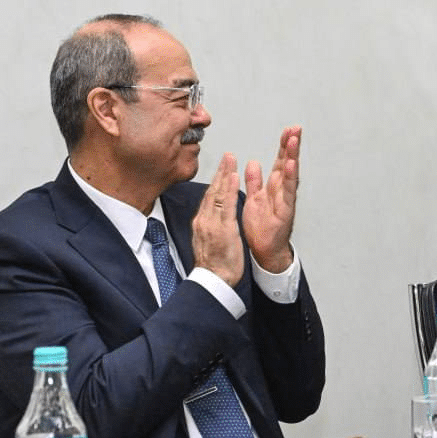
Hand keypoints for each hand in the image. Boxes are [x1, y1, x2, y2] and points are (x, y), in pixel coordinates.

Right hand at [191, 152, 246, 286]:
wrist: (212, 282)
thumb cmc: (214, 265)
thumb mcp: (209, 241)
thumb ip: (210, 226)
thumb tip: (212, 216)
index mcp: (203, 223)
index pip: (209, 197)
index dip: (216, 181)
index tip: (223, 167)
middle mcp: (204, 220)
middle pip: (212, 192)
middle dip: (220, 172)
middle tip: (227, 156)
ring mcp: (212, 224)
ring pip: (217, 194)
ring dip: (224, 174)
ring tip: (231, 159)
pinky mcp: (222, 229)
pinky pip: (226, 206)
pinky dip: (229, 189)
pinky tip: (233, 176)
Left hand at [243, 125, 300, 273]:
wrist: (264, 250)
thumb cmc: (261, 227)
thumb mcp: (254, 199)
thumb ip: (254, 181)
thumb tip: (253, 163)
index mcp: (273, 187)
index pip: (279, 162)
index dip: (283, 146)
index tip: (287, 130)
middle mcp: (282, 191)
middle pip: (287, 163)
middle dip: (291, 146)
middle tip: (295, 128)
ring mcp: (286, 199)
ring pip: (290, 174)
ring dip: (293, 156)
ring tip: (294, 140)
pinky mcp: (286, 210)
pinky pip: (288, 192)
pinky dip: (291, 178)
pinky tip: (292, 164)